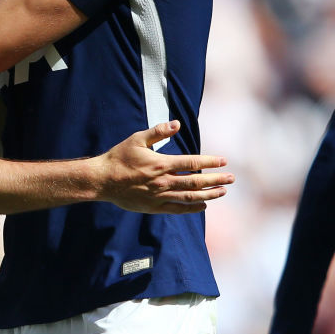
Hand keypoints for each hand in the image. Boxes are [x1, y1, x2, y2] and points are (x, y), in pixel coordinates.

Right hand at [96, 121, 233, 212]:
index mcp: (160, 163)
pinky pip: (177, 209)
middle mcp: (163, 181)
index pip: (192, 163)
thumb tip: (177, 124)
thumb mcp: (136, 139)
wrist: (102, 180)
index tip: (224, 162)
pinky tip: (203, 205)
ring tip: (222, 192)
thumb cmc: (119, 157)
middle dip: (216, 180)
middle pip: (196, 182)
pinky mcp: (153, 207)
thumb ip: (158, 132)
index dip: (210, 162)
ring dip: (209, 194)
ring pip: (189, 197)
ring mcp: (159, 196)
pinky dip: (192, 208)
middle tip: (231, 179)